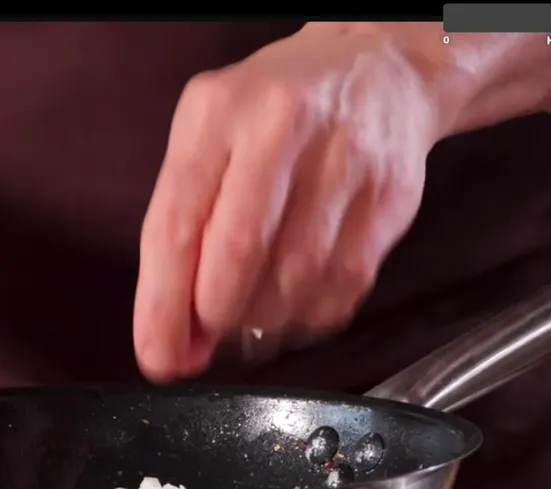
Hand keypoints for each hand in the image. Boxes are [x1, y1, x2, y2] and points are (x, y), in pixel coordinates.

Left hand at [133, 23, 449, 381]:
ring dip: (262, 320)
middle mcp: (283, 128)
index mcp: (220, 112)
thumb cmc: (274, 112)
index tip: (158, 357)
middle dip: (214, 315)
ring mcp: (346, 161)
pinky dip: (310, 316)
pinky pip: (344, 287)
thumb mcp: (209, 135)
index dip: (163, 306)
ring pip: (294, 281)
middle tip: (206, 334)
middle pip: (237, 256)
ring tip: (251, 311)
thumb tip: (175, 332)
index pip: (177, 225)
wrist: (381, 69)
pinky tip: (294, 303)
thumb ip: (182, 223)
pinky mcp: (391, 197)